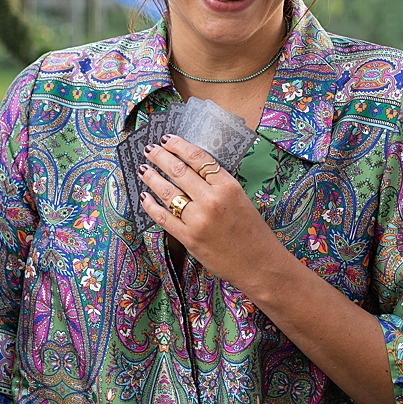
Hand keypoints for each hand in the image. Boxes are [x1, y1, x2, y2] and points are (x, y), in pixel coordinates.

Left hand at [139, 135, 281, 284]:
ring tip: (143, 169)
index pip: (198, 158)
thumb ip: (217, 185)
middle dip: (160, 157)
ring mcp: (198, 220)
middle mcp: (212, 200)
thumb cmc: (253, 231)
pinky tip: (144, 197)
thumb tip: (191, 170)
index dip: (179, 146)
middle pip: (179, 171)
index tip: (167, 139)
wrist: (259, 264)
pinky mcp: (189, 238)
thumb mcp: (241, 199)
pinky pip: (163, 218)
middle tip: (149, 149)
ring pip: (167, 192)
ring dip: (152, 178)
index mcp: (228, 186)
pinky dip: (151, 206)